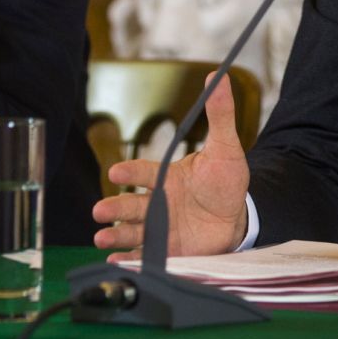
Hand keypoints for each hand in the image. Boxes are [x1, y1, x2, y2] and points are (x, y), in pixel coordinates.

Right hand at [91, 73, 250, 257]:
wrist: (237, 217)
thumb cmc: (226, 180)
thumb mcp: (226, 146)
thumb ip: (218, 114)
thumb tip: (216, 76)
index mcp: (167, 177)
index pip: (145, 173)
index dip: (131, 173)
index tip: (117, 173)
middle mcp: (158, 201)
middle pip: (132, 204)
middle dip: (115, 208)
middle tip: (99, 211)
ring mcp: (160, 226)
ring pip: (133, 229)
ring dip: (115, 234)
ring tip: (101, 237)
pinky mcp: (167, 249)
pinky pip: (145, 253)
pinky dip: (129, 258)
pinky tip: (116, 262)